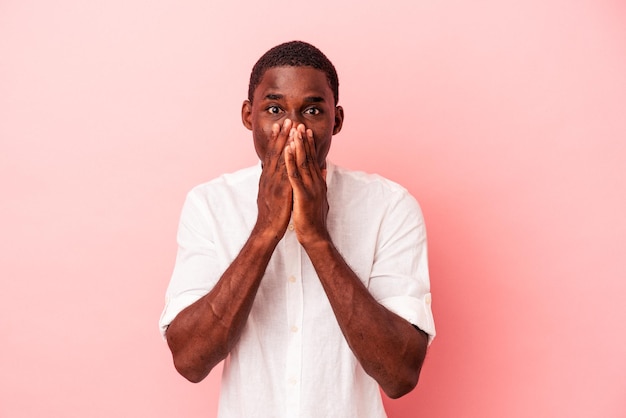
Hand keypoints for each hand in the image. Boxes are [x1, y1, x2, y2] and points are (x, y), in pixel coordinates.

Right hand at [255, 119, 293, 241]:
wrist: (267, 229)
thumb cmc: (272, 214)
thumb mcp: (273, 195)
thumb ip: (277, 183)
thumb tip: (279, 175)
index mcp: (268, 178)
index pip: (273, 155)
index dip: (277, 140)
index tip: (281, 126)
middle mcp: (269, 177)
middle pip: (275, 153)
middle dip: (281, 136)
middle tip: (287, 120)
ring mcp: (273, 183)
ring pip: (279, 159)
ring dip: (285, 142)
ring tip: (290, 129)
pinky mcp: (280, 191)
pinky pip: (284, 172)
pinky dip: (287, 159)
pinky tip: (291, 149)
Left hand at [284, 123, 329, 246]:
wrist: (314, 236)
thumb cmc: (313, 219)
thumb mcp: (318, 198)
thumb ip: (320, 183)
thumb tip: (322, 170)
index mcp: (317, 182)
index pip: (313, 160)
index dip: (309, 145)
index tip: (305, 131)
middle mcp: (316, 182)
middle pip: (309, 157)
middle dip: (304, 140)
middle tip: (300, 124)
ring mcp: (310, 188)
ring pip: (303, 162)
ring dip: (298, 146)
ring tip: (294, 131)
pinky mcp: (303, 195)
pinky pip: (295, 175)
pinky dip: (291, 161)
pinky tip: (287, 150)